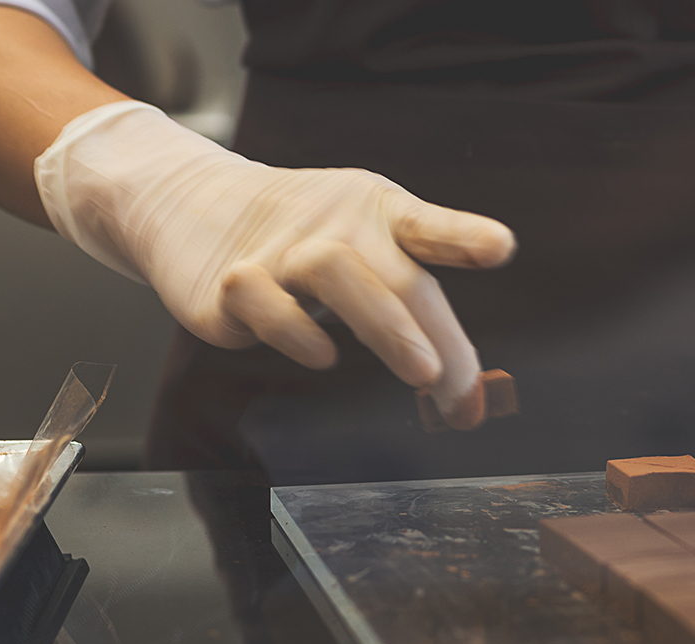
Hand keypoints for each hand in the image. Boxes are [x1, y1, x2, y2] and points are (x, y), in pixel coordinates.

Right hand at [34, 102, 515, 426]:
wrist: (192, 202)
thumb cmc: (304, 234)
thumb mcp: (367, 244)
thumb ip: (420, 309)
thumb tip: (472, 389)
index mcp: (377, 215)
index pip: (426, 225)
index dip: (465, 237)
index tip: (501, 248)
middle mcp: (335, 227)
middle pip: (396, 275)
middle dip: (439, 333)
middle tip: (463, 385)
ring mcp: (282, 253)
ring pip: (336, 273)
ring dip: (386, 325)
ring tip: (422, 370)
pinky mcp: (231, 283)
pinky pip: (266, 304)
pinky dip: (297, 332)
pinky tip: (322, 355)